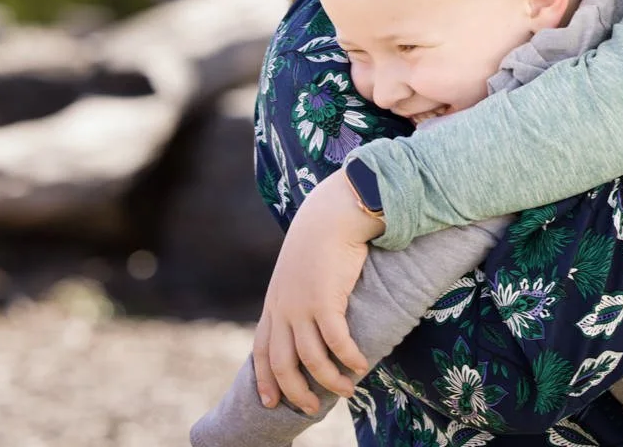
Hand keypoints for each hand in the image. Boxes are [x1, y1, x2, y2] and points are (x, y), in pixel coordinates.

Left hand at [251, 171, 383, 413]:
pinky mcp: (326, 301)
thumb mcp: (299, 269)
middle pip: (282, 364)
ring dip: (329, 380)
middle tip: (312, 408)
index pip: (261, 351)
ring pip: (310, 359)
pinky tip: (360, 365)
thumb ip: (299, 292)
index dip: (264, 379)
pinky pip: (337, 342)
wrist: (331, 214)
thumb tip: (312, 310)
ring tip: (348, 389)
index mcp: (274, 304)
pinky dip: (348, 358)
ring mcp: (303, 307)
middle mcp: (284, 309)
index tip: (270, 403)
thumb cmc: (321, 239)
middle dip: (295, 392)